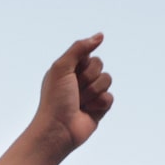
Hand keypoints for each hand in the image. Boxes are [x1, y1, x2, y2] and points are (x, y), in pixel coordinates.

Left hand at [33, 34, 114, 153]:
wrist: (58, 129)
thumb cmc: (55, 99)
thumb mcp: (62, 67)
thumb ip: (79, 48)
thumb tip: (100, 35)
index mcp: (70, 68)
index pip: (89, 54)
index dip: (82, 64)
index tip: (70, 75)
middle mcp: (80, 79)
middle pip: (99, 65)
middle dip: (88, 78)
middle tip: (74, 91)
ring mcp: (90, 94)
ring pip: (107, 80)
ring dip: (93, 92)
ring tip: (80, 103)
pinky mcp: (99, 108)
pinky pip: (110, 97)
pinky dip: (99, 104)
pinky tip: (88, 112)